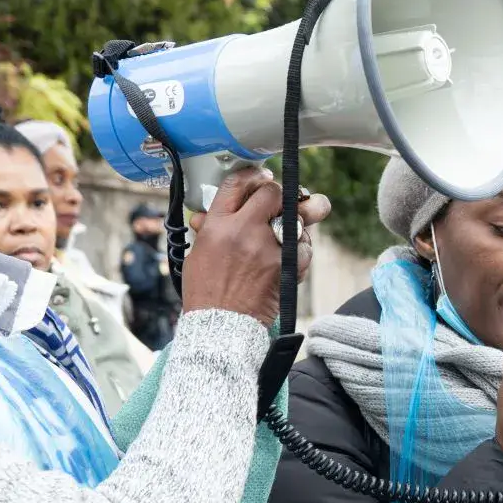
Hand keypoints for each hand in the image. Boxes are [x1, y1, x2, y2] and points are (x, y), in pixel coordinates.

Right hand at [182, 167, 332, 325]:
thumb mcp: (198, 254)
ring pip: (295, 218)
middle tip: (282, 204)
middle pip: (272, 193)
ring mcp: (267, 247)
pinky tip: (291, 258)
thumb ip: (209, 230)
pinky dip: (302, 250)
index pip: (237, 184)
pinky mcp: (286, 266)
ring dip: (296, 224)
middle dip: (280, 196)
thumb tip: (207, 215)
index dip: (254, 176)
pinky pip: (305, 247)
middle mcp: (243, 230)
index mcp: (217, 225)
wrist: (221, 326)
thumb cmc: (207, 294)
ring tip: (286, 236)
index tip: (264, 177)